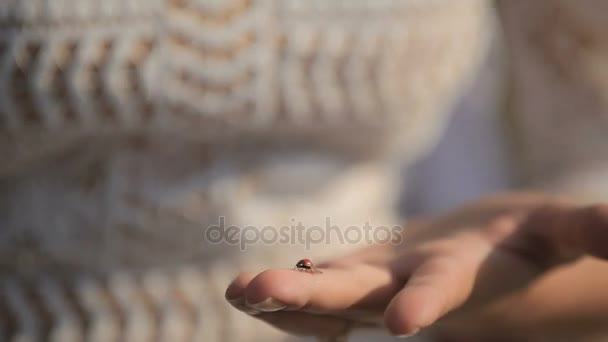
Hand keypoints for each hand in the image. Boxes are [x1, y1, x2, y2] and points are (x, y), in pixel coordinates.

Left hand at [225, 193, 607, 339]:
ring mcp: (382, 286)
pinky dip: (283, 296)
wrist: (492, 266)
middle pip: (360, 292)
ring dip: (282, 297)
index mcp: (463, 277)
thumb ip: (588, 230)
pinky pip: (320, 289)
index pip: (443, 287)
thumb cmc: (528, 246)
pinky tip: (243, 294)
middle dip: (312, 294)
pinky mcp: (365, 278)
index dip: (427, 300)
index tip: (405, 322)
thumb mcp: (559, 232)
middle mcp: (412, 287)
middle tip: (258, 290)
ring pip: (328, 294)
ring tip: (237, 291)